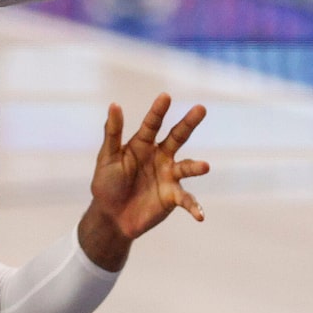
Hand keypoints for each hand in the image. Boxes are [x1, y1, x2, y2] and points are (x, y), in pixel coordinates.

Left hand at [81, 94, 207, 262]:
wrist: (111, 216)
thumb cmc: (107, 184)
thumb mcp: (107, 158)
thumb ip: (112, 133)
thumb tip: (114, 104)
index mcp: (143, 144)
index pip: (152, 124)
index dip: (158, 111)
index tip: (165, 96)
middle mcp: (160, 156)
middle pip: (177, 137)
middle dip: (188, 123)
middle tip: (201, 108)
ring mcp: (169, 176)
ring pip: (186, 167)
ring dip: (196, 167)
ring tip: (205, 166)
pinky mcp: (172, 197)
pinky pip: (186, 200)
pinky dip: (194, 207)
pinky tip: (200, 215)